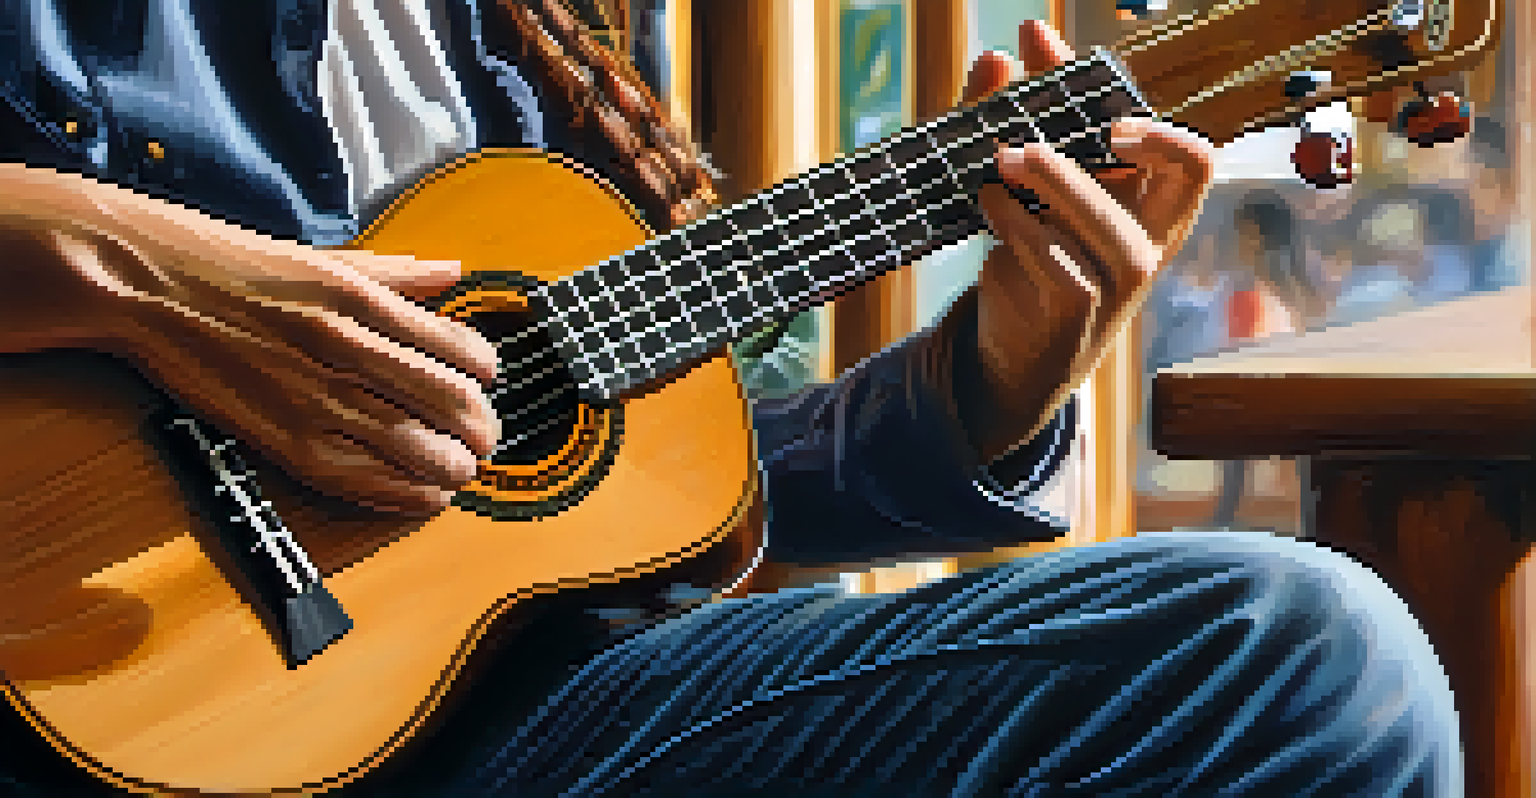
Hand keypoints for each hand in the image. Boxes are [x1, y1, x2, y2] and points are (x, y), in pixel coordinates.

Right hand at [0, 166, 499, 512]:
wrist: (146, 284)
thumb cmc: (230, 266)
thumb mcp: (324, 255)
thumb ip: (397, 272)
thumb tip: (453, 272)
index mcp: (364, 300)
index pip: (463, 348)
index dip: (488, 374)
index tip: (487, 383)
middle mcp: (350, 348)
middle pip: (454, 405)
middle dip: (484, 430)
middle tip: (485, 438)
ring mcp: (318, 398)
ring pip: (421, 448)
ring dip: (456, 467)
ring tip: (462, 469)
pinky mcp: (286, 439)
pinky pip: (366, 480)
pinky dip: (409, 495)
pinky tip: (427, 495)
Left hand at [959, 21, 1214, 460]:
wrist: (1013, 352)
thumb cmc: (1034, 253)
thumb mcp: (1034, 186)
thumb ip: (1026, 115)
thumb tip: (1009, 47)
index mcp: (1151, 207)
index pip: (1194, 160)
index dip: (1161, 132)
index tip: (1112, 118)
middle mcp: (1149, 244)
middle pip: (1175, 179)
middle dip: (1120, 141)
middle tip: (1032, 135)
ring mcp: (1119, 282)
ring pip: (1104, 221)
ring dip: (1050, 181)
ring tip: (999, 159)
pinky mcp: (1078, 311)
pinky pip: (1053, 257)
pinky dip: (1014, 223)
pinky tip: (987, 203)